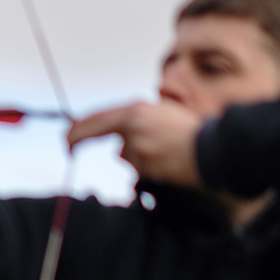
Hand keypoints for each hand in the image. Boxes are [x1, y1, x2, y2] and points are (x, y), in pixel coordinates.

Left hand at [67, 100, 204, 188]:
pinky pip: (139, 169)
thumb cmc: (191, 130)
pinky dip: (149, 166)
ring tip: (165, 148)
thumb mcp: (163, 113)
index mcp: (136, 110)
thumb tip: (117, 147)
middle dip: (79, 141)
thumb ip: (137, 122)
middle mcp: (132, 128)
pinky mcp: (144, 167)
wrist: (213, 149)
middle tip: (69, 148)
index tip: (66, 137)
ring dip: (138, 156)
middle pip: (99, 135)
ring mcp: (137, 149)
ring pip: (126, 155)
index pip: (95, 119)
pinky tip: (168, 160)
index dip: (75, 129)